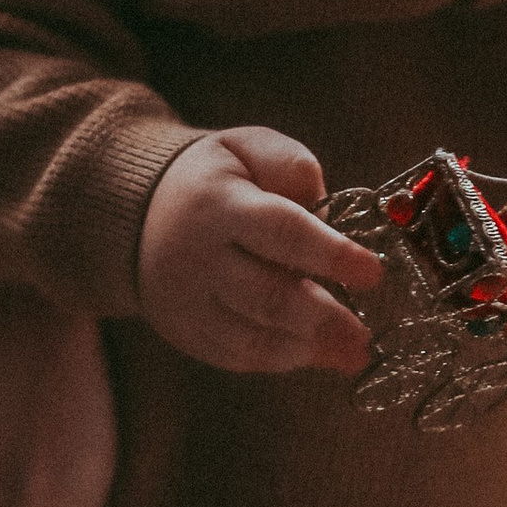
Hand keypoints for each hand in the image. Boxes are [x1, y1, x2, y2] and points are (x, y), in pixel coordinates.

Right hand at [135, 127, 381, 374]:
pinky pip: (234, 355)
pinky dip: (278, 360)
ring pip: (250, 337)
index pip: (282, 232)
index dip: (331, 254)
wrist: (134, 211)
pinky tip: (310, 353)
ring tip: (348, 354)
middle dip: (323, 320)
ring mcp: (186, 300)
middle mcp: (196, 256)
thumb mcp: (246, 147)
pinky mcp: (184, 330)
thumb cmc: (212, 179)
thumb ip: (291, 167)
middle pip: (266, 297)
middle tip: (364, 338)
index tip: (372, 273)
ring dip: (305, 350)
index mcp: (217, 204)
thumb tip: (327, 212)